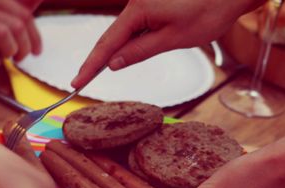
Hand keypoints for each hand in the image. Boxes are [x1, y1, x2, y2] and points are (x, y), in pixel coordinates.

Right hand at [0, 0, 42, 77]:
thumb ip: (14, 19)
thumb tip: (39, 9)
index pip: (24, 15)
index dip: (35, 36)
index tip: (36, 52)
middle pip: (17, 26)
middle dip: (24, 47)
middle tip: (18, 58)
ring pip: (3, 34)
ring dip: (9, 51)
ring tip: (5, 59)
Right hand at [71, 0, 254, 87]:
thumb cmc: (207, 12)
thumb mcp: (172, 39)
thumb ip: (140, 52)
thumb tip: (113, 64)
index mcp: (138, 9)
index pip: (107, 42)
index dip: (91, 65)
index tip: (76, 82)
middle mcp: (137, 3)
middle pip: (112, 36)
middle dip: (97, 60)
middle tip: (80, 82)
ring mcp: (146, 3)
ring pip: (125, 33)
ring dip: (118, 52)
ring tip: (101, 71)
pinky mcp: (155, 5)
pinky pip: (137, 27)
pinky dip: (131, 43)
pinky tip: (127, 55)